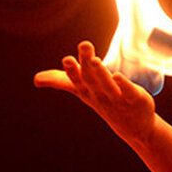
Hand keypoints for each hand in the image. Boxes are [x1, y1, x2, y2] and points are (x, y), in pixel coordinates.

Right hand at [34, 41, 155, 144]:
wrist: (133, 127)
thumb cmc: (105, 103)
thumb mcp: (82, 91)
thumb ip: (61, 81)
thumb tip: (36, 79)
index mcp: (88, 91)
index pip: (78, 81)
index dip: (72, 71)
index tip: (66, 59)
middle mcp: (101, 95)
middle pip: (92, 79)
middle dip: (86, 63)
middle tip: (84, 44)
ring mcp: (118, 99)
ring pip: (108, 85)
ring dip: (102, 73)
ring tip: (95, 59)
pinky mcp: (135, 99)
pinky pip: (129, 92)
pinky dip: (124, 85)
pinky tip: (119, 75)